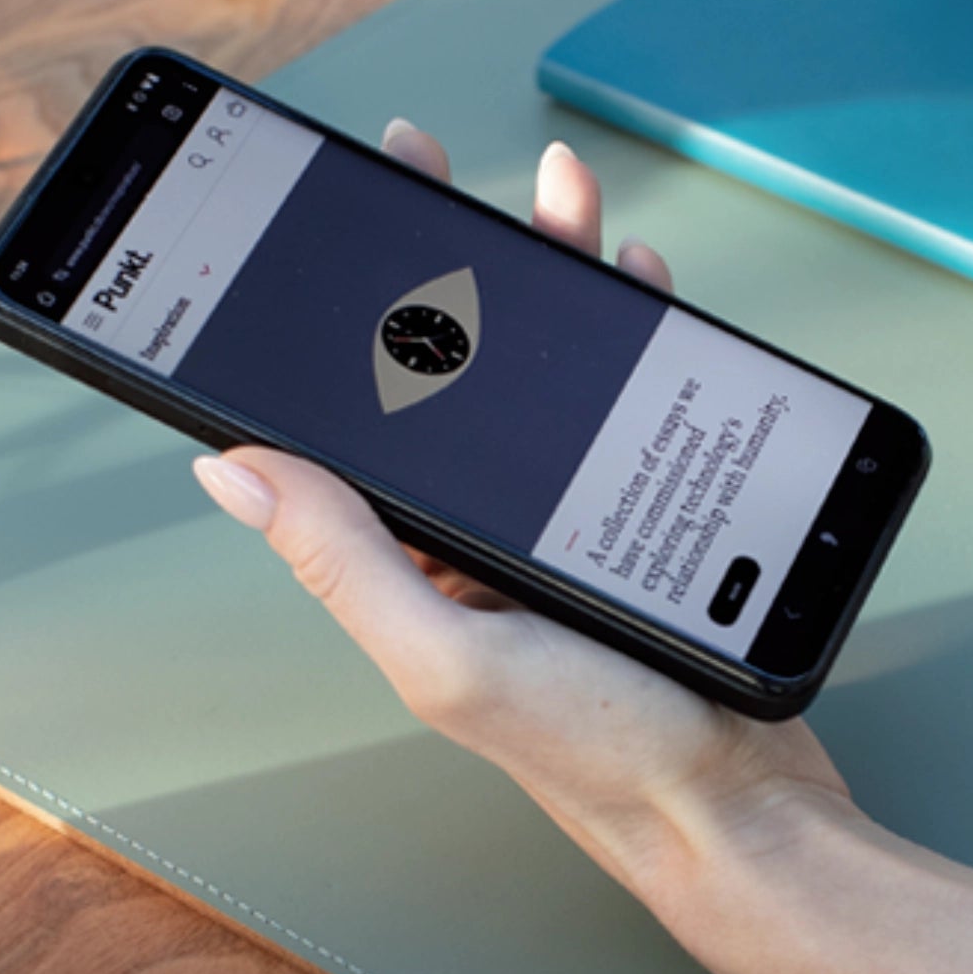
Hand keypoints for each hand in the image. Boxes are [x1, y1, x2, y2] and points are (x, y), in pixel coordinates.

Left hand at [186, 122, 852, 904]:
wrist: (741, 810)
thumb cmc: (598, 757)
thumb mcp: (448, 656)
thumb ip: (344, 559)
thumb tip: (231, 467)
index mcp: (412, 554)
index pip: (352, 407)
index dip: (334, 306)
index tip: (325, 215)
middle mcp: (477, 525)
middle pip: (447, 358)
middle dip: (439, 249)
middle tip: (421, 163)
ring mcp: (560, 512)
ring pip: (541, 359)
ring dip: (546, 264)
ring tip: (556, 192)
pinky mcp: (639, 509)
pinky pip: (625, 395)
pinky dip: (631, 328)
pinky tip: (638, 282)